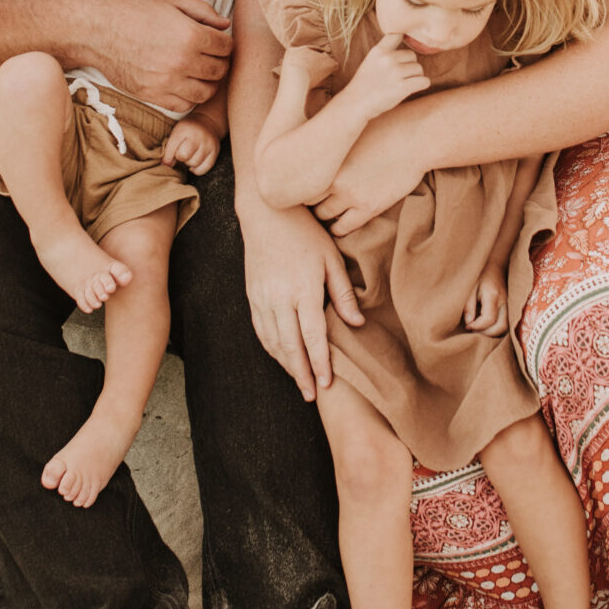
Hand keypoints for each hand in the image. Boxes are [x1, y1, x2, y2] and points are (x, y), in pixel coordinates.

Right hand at [77, 0, 232, 117]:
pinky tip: (184, 83)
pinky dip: (190, 96)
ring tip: (201, 72)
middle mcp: (182, 61)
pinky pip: (184, 104)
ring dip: (208, 82)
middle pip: (219, 70)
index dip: (225, 42)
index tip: (218, 41)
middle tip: (211, 56)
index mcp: (190, 35)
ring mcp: (168, 82)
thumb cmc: (133, 11)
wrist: (97, 32)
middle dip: (220, 61)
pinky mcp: (153, 96)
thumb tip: (225, 25)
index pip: (226, 47)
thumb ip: (202, 10)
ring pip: (206, 92)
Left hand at [163, 115, 218, 174]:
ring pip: (194, 163)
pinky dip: (197, 170)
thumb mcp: (176, 132)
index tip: (166, 161)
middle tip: (181, 153)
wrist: (207, 122)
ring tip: (189, 156)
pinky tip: (194, 164)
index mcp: (185, 129)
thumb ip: (169, 148)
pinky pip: (205, 168)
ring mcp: (208, 144)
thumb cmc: (188, 129)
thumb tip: (165, 165)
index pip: (172, 147)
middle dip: (180, 157)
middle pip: (184, 156)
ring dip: (189, 163)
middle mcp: (198, 136)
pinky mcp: (215, 151)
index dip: (167, 157)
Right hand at [239, 198, 363, 401]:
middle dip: (302, 374)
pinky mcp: (251, 296)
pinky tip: (281, 357)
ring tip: (300, 382)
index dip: (320, 363)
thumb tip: (357, 323)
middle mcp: (279, 298)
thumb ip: (343, 293)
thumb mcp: (331, 258)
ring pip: (273, 342)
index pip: (313, 336)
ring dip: (286, 365)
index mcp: (303, 289)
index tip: (327, 383)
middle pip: (290, 346)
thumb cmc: (305, 232)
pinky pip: (260, 330)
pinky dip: (271, 348)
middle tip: (313, 395)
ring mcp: (262, 298)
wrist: (266, 213)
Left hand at [315, 107, 428, 237]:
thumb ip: (332, 138)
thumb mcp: (351, 126)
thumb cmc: (386, 123)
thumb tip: (315, 140)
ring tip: (327, 211)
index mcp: (325, 154)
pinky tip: (339, 224)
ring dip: (324, 214)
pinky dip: (337, 228)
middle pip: (306, 197)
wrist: (415, 137)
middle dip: (310, 198)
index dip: (303, 181)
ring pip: (323, 214)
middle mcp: (332, 177)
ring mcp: (350, 194)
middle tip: (315, 198)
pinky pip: (342, 227)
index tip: (307, 182)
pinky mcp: (368, 207)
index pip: (299, 176)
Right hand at [345, 30, 430, 119]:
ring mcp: (395, 72)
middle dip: (409, 66)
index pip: (397, 34)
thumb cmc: (365, 84)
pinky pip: (424, 81)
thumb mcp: (371, 61)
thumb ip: (385, 52)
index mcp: (378, 50)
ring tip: (402, 84)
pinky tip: (412, 89)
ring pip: (419, 69)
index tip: (400, 53)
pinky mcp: (402, 87)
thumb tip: (407, 43)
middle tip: (399, 77)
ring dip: (415, 77)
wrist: (356, 104)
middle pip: (413, 56)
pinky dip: (421, 85)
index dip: (403, 41)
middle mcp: (387, 59)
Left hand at [463, 268, 509, 335]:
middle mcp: (505, 301)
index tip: (467, 326)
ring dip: (493, 332)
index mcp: (493, 295)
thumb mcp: (469, 287)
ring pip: (507, 326)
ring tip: (480, 329)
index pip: (489, 319)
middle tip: (474, 331)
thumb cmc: (478, 274)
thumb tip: (469, 323)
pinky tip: (487, 326)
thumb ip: (468, 306)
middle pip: (502, 326)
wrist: (493, 264)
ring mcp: (509, 303)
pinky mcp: (510, 306)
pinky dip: (498, 328)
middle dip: (487, 334)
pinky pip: (507, 322)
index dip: (477, 327)